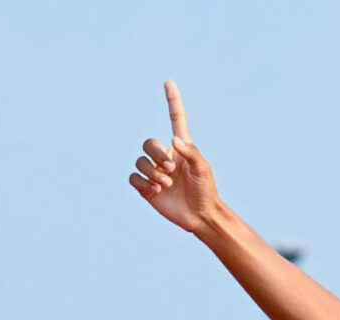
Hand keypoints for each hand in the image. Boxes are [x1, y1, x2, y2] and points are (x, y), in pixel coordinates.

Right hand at [130, 80, 222, 235]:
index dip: (172, 101)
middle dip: (157, 155)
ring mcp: (154, 172)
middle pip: (149, 144)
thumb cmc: (206, 191)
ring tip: (166, 184)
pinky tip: (156, 191)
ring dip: (151, 172)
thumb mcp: (203, 169)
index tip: (168, 82)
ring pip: (140, 161)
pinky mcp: (146, 188)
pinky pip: (133, 178)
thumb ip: (191, 152)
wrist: (200, 216)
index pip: (175, 119)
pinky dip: (142, 182)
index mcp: (181, 147)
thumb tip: (173, 139)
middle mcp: (165, 156)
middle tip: (170, 170)